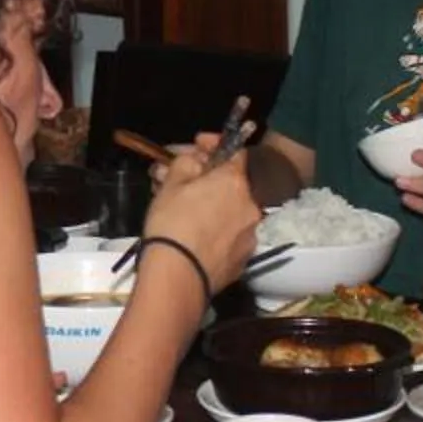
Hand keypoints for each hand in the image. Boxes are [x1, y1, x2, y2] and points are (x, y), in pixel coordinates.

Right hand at [140, 133, 260, 293]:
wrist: (177, 277)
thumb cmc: (172, 223)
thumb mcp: (171, 184)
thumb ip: (186, 163)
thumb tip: (195, 159)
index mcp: (235, 182)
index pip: (235, 151)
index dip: (215, 144)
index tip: (197, 145)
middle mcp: (251, 207)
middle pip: (231, 185)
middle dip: (207, 180)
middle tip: (181, 183)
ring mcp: (250, 236)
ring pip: (232, 212)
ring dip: (213, 207)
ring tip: (186, 214)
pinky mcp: (243, 261)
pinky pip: (230, 238)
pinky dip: (216, 232)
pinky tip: (196, 238)